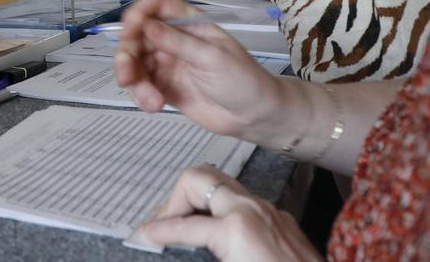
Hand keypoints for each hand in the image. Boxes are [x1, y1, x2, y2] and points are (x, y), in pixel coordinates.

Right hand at [113, 0, 283, 138]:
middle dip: (127, 55)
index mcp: (188, 23)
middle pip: (136, 37)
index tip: (129, 31)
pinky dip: (140, 95)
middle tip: (127, 75)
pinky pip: (140, 85)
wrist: (255, 116)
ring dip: (133, 81)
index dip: (138, 13)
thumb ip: (178, 42)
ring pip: (134, 63)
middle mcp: (172, 39)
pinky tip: (154, 106)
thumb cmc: (242, 79)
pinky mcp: (163, 86)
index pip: (155, 6)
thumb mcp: (212, 57)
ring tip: (150, 100)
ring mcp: (166, 63)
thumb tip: (146, 26)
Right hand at [139, 165, 320, 260]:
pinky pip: (243, 202)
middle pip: (198, 179)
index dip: (158, 231)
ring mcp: (269, 212)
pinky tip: (219, 233)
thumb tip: (175, 242)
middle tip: (163, 222)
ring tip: (186, 225)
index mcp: (235, 229)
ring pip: (222, 186)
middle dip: (175, 199)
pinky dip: (222, 211)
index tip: (146, 236)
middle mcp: (252, 211)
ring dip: (199, 201)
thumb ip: (200, 249)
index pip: (181, 225)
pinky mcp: (283, 221)